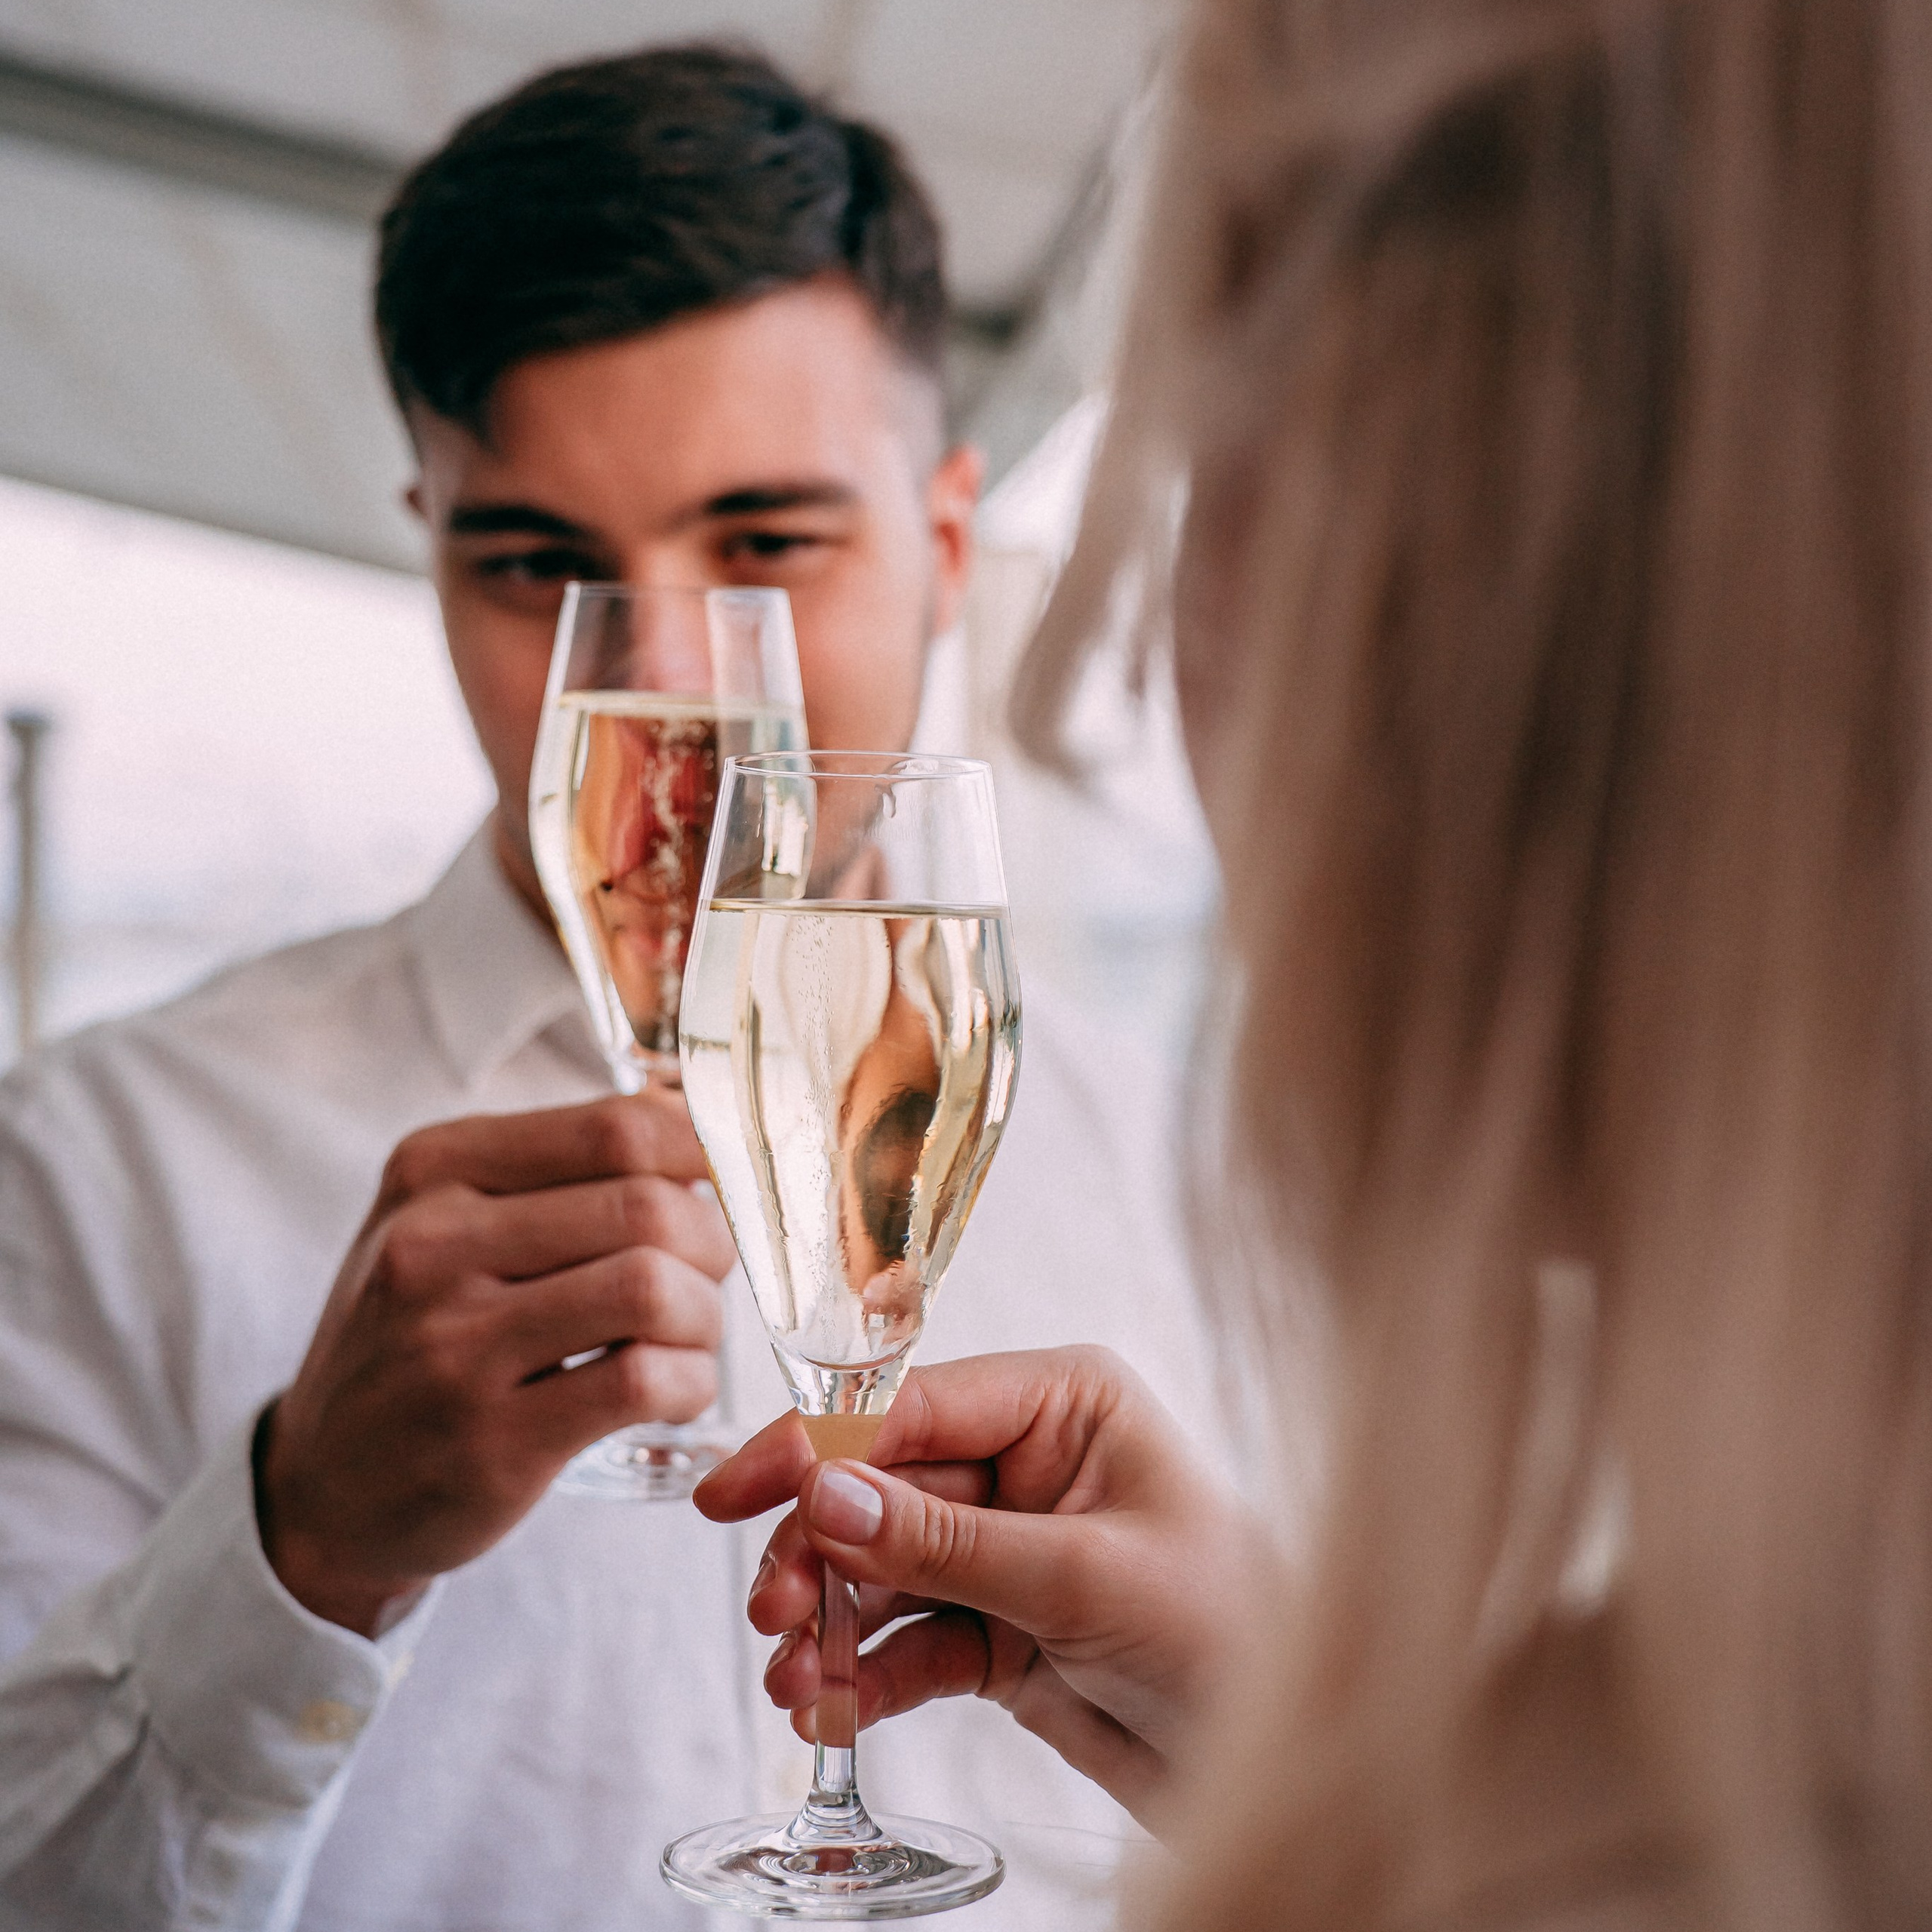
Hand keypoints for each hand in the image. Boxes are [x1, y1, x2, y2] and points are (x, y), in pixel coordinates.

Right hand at [260, 1090, 735, 1634]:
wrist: (320, 1490)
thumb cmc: (416, 1338)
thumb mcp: (446, 1226)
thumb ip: (557, 1173)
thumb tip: (696, 1125)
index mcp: (433, 1170)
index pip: (615, 1128)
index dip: (703, 1152)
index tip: (724, 1186)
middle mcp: (432, 1245)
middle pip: (647, 1207)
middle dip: (712, 1244)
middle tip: (710, 1277)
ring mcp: (455, 1347)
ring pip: (650, 1288)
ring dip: (705, 1315)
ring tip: (691, 1336)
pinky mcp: (491, 1442)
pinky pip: (640, 1381)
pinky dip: (690, 1382)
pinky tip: (676, 1389)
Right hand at [694, 1347, 1260, 1827]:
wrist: (1280, 1757)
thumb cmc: (1229, 1630)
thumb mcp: (1083, 1577)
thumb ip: (947, 1541)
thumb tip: (826, 1495)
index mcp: (1064, 1404)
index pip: (913, 1407)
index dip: (815, 1448)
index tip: (736, 1492)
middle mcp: (1028, 1462)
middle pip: (881, 1491)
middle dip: (820, 1553)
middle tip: (776, 1613)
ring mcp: (1008, 1547)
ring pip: (883, 1569)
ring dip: (832, 1622)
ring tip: (797, 1678)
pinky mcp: (999, 1629)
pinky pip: (910, 1640)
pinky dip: (865, 1674)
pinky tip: (832, 1709)